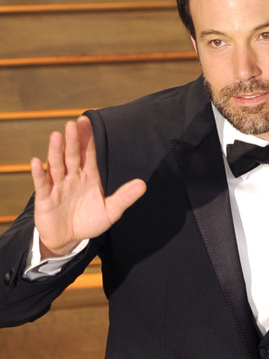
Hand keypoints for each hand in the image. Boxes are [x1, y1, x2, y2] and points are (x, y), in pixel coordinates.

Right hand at [32, 115, 145, 257]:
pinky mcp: (45, 198)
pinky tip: (36, 162)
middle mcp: (72, 177)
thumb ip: (125, 197)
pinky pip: (42, 184)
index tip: (88, 121)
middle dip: (74, 140)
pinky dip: (39, 174)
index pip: (89, 154)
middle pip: (72, 156)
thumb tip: (143, 184)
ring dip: (56, 151)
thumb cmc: (89, 221)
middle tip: (74, 123)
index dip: (88, 139)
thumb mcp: (111, 211)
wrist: (68, 238)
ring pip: (56, 165)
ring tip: (56, 136)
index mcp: (89, 177)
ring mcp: (57, 186)